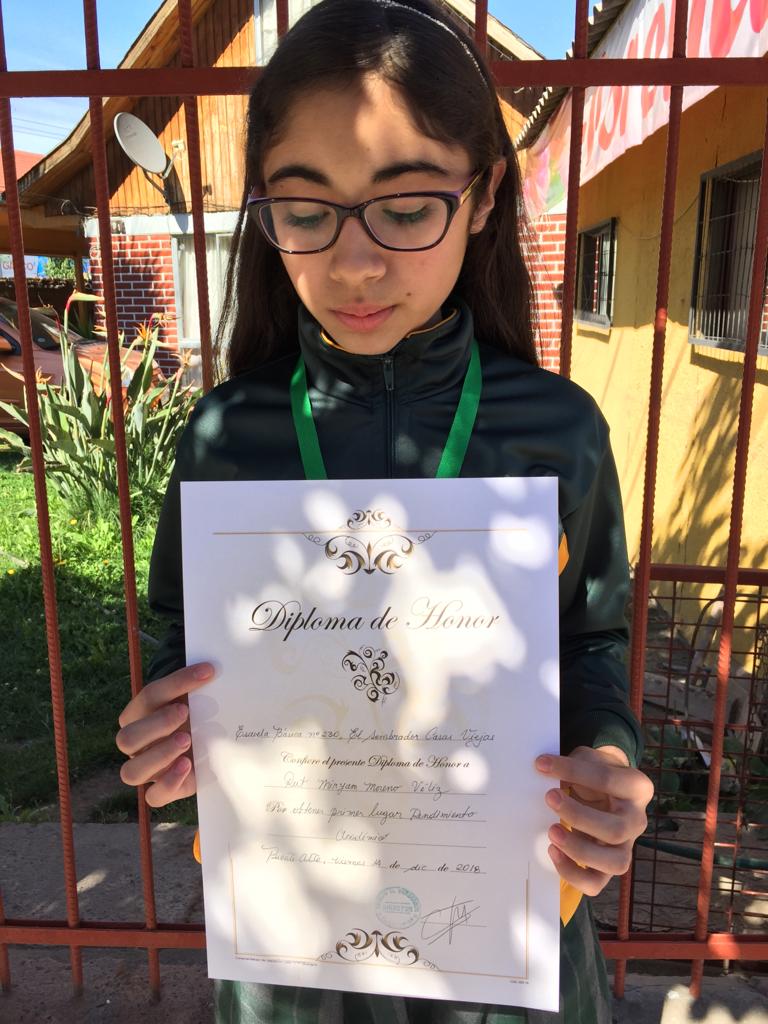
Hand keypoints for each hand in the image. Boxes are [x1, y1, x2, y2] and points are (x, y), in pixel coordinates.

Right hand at [115, 662, 215, 807]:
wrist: (205, 738)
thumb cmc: (197, 713)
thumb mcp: (196, 699)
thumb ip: (199, 688)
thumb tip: (217, 668)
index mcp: (138, 715)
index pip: (151, 695)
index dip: (179, 682)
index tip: (208, 671)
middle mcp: (135, 744)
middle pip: (126, 738)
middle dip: (157, 724)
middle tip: (185, 712)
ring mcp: (145, 769)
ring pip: (131, 772)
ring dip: (159, 756)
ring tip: (186, 740)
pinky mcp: (162, 789)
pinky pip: (153, 797)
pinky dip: (168, 783)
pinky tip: (187, 765)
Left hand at [535, 745, 654, 895]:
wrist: (606, 788)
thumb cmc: (594, 773)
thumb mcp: (588, 759)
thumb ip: (572, 765)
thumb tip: (542, 771)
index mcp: (637, 787)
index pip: (608, 779)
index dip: (572, 770)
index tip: (541, 764)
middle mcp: (637, 819)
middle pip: (616, 829)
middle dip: (578, 816)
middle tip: (549, 798)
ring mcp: (627, 846)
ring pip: (615, 863)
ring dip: (579, 849)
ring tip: (551, 832)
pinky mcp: (609, 865)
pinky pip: (596, 882)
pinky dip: (572, 873)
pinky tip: (553, 852)